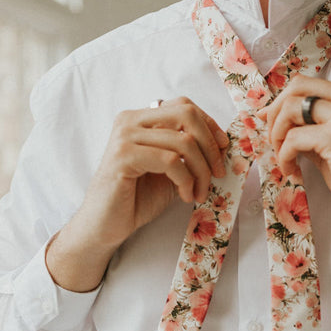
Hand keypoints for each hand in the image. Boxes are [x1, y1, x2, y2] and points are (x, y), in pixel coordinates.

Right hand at [47, 98, 227, 290]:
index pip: (184, 106)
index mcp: (141, 119)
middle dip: (210, 146)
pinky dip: (186, 180)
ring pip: (183, 141)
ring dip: (200, 171)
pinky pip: (169, 161)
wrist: (106, 225)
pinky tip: (185, 195)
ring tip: (199, 193)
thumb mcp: (172, 171)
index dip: (210, 125)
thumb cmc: (138, 199)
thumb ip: (190, 154)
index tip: (224, 150)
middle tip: (217, 174)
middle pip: (187, 115)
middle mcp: (130, 121)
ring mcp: (125, 136)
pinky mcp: (123, 157)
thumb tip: (224, 144)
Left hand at [259, 76, 330, 298]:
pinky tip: (292, 172)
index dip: (284, 102)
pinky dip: (285, 156)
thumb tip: (278, 120)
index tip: (272, 124)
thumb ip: (316, 128)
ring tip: (284, 159)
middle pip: (298, 86)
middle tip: (273, 140)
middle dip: (275, 112)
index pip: (311, 84)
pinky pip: (294, 138)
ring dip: (277, 135)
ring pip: (292, 108)